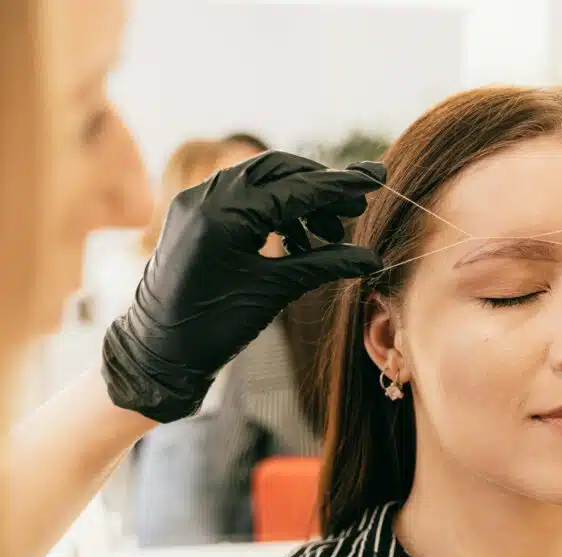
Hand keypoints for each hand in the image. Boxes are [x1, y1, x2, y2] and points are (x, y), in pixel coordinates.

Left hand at [102, 151, 383, 422]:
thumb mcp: (274, 291)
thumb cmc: (213, 326)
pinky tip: (298, 239)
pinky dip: (274, 210)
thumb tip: (371, 258)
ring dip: (299, 200)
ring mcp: (196, 202)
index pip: (294, 188)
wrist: (156, 352)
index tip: (374, 180)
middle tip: (355, 207)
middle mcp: (206, 196)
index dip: (338, 186)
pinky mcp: (193, 214)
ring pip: (260, 180)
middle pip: (277, 169)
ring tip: (329, 233)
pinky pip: (241, 196)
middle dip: (319, 186)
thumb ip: (323, 265)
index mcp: (224, 214)